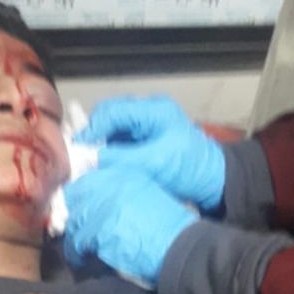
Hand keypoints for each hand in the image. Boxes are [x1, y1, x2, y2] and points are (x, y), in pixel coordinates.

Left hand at [63, 168, 197, 285]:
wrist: (178, 246)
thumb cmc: (169, 226)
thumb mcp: (147, 195)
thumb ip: (121, 194)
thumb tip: (96, 206)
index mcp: (124, 174)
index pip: (87, 180)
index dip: (79, 197)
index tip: (78, 210)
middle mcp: (110, 186)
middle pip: (75, 198)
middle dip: (74, 216)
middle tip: (77, 231)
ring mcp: (102, 207)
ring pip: (74, 221)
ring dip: (76, 237)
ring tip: (79, 249)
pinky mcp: (98, 230)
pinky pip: (76, 243)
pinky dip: (77, 253)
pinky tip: (82, 260)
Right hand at [78, 96, 226, 210]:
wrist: (215, 182)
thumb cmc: (190, 169)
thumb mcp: (154, 163)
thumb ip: (121, 158)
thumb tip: (90, 158)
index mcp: (153, 111)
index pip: (112, 111)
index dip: (92, 128)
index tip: (78, 148)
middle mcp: (148, 114)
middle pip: (109, 117)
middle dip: (94, 134)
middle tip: (80, 155)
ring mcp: (146, 127)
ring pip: (112, 129)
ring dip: (99, 144)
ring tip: (88, 162)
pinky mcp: (145, 142)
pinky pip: (119, 141)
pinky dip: (108, 151)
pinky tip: (101, 165)